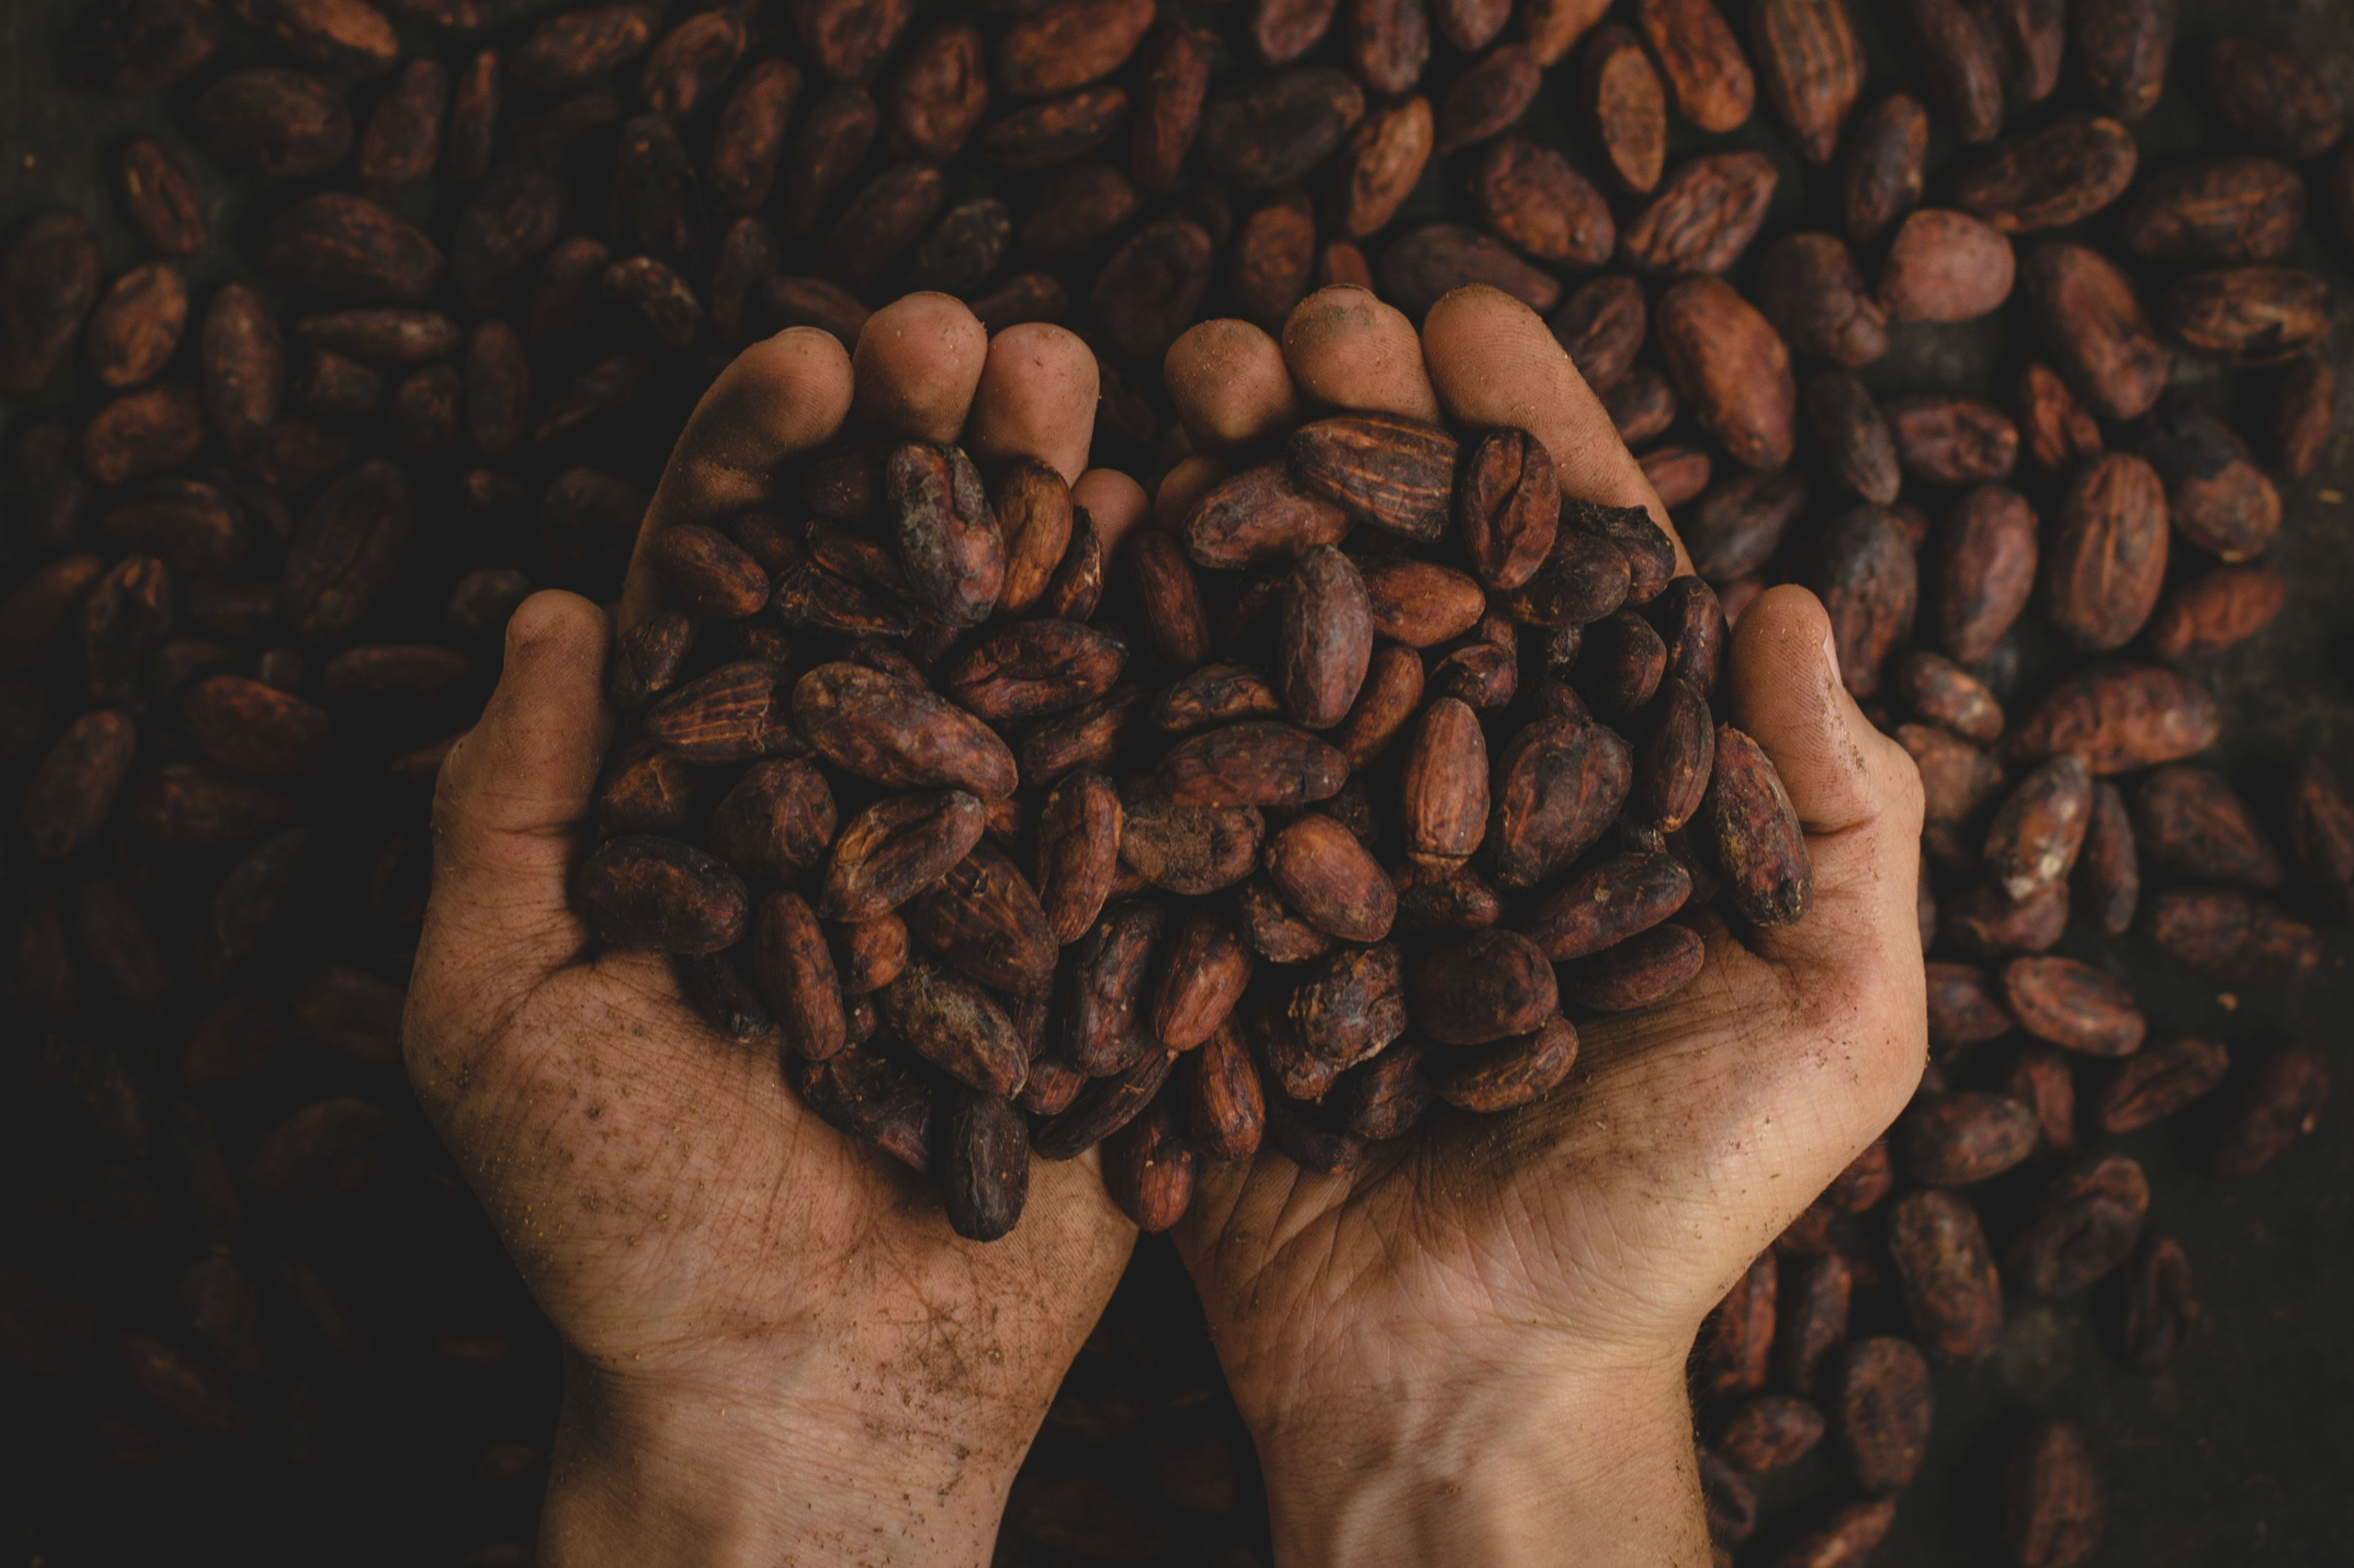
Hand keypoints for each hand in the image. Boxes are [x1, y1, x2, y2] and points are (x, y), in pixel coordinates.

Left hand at [403, 298, 1141, 1566]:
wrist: (814, 1395)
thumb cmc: (624, 1231)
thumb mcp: (498, 1018)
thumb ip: (507, 814)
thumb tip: (555, 609)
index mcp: (711, 795)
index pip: (731, 582)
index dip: (765, 459)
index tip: (817, 364)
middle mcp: (862, 799)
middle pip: (901, 582)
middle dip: (942, 448)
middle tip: (989, 343)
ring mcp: (997, 857)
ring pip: (1035, 650)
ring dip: (1070, 515)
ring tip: (1111, 398)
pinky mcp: (1107, 933)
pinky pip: (1153, 785)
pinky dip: (1183, 670)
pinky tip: (1215, 555)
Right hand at [1158, 286, 1928, 1566]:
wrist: (1464, 1382)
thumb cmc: (1666, 1215)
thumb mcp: (1833, 1029)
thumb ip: (1847, 821)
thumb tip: (1798, 600)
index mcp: (1604, 794)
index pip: (1570, 574)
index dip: (1526, 436)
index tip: (1464, 319)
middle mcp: (1455, 796)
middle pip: (1403, 570)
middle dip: (1349, 429)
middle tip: (1292, 325)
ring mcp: (1318, 852)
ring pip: (1270, 633)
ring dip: (1225, 493)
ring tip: (1176, 379)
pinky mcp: (1203, 923)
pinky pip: (1157, 766)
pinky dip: (1118, 645)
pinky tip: (1081, 527)